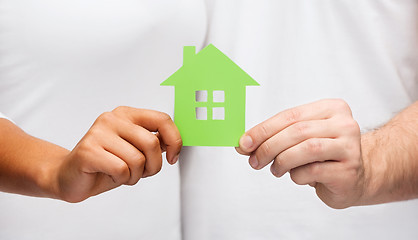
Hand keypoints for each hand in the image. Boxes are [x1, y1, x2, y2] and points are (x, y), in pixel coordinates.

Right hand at [56, 107, 181, 202]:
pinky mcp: (88, 150)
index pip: (162, 119)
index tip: (172, 157)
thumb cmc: (105, 164)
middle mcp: (112, 118)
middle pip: (151, 143)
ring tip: (122, 174)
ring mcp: (98, 133)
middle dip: (153, 166)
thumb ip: (153, 143)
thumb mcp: (135, 150)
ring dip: (135, 175)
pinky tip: (110, 176)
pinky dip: (122, 179)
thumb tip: (175, 142)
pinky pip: (121, 169)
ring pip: (137, 159)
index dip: (174, 140)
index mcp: (126, 114)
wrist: (69, 176)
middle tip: (141, 172)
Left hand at [236, 99, 363, 208]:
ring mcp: (350, 147)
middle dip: (269, 147)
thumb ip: (273, 138)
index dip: (263, 129)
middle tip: (254, 161)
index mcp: (331, 108)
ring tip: (275, 169)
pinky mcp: (349, 170)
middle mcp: (345, 124)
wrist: (355, 178)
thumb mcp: (298, 140)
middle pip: (297, 131)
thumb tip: (243, 144)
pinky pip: (313, 171)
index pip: (290, 115)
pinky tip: (297, 176)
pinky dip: (297, 175)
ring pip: (307, 148)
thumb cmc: (323, 156)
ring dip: (282, 161)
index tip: (244, 143)